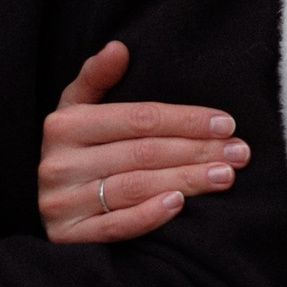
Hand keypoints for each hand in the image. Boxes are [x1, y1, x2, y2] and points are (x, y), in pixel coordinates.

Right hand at [39, 40, 250, 242]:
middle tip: (239, 153)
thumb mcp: (77, 111)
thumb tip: (119, 48)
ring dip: (186, 180)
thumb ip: (96, 78)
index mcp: (64, 125)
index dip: (185, 119)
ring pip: (135, 187)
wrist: (48, 210)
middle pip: (142, 153)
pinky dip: (149, 215)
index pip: (138, 119)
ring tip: (225, 176)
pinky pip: (116, 227)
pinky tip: (180, 204)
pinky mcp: (69, 238)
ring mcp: (61, 203)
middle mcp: (58, 163)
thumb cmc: (76, 153)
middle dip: (197, 151)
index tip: (226, 123)